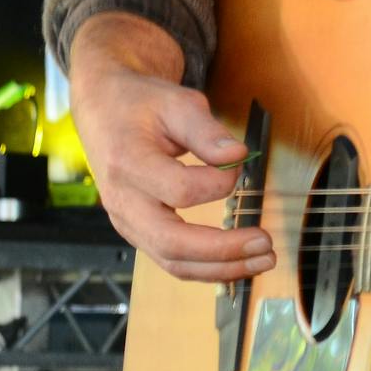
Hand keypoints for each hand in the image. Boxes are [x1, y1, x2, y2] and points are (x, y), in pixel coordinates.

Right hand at [67, 12, 274, 282]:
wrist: (105, 110)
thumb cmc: (141, 104)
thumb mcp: (175, 102)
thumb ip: (206, 131)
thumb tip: (239, 155)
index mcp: (128, 163)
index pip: (179, 189)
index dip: (217, 183)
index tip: (240, 165)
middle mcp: (123, 202)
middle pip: (172, 243)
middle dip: (223, 250)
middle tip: (264, 243)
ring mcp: (127, 222)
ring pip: (173, 262)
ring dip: (221, 268)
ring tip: (262, 259)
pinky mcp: (137, 231)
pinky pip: (172, 259)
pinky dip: (207, 267)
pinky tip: (238, 262)